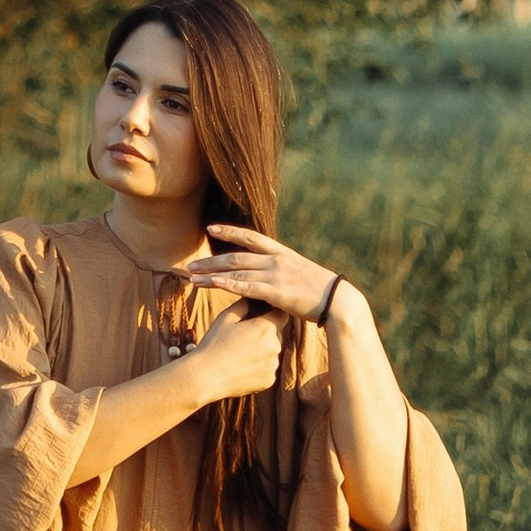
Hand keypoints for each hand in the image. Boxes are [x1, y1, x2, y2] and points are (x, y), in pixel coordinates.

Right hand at [183, 297, 286, 402]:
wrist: (205, 376)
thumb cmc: (213, 343)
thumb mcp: (226, 317)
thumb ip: (244, 305)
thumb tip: (252, 297)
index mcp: (265, 328)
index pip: (280, 314)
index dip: (272, 313)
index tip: (263, 314)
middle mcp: (274, 346)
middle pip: (275, 334)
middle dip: (263, 333)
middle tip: (243, 337)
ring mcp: (272, 366)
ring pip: (271, 353)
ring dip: (261, 351)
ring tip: (239, 354)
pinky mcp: (268, 381)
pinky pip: (267, 369)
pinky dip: (258, 367)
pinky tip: (241, 367)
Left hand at [187, 225, 351, 327]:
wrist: (339, 301)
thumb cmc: (323, 292)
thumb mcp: (302, 273)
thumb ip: (285, 271)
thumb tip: (274, 274)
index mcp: (282, 253)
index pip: (251, 237)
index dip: (229, 231)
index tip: (210, 229)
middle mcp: (276, 260)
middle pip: (235, 256)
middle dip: (211, 262)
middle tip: (190, 266)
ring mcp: (275, 275)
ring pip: (236, 271)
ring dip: (212, 275)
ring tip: (192, 279)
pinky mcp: (277, 292)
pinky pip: (247, 287)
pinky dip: (229, 285)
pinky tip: (214, 285)